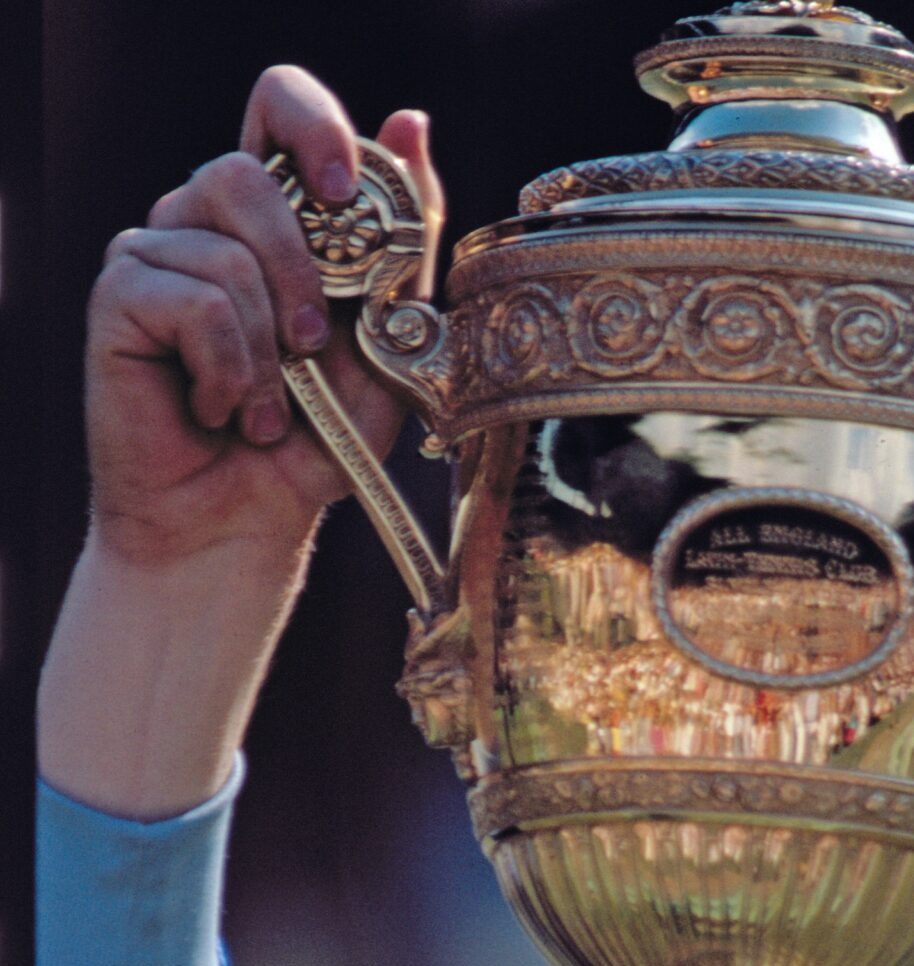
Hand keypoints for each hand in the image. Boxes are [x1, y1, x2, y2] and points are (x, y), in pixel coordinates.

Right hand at [86, 65, 443, 571]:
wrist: (242, 524)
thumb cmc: (312, 441)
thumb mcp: (386, 344)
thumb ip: (403, 245)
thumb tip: (408, 124)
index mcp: (273, 218)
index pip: (277, 109)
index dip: (311, 123)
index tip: (346, 191)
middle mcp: (205, 220)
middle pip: (244, 170)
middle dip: (300, 269)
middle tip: (314, 348)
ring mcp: (156, 253)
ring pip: (223, 245)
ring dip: (266, 346)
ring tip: (267, 409)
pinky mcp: (120, 298)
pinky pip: (191, 301)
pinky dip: (227, 369)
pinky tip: (221, 410)